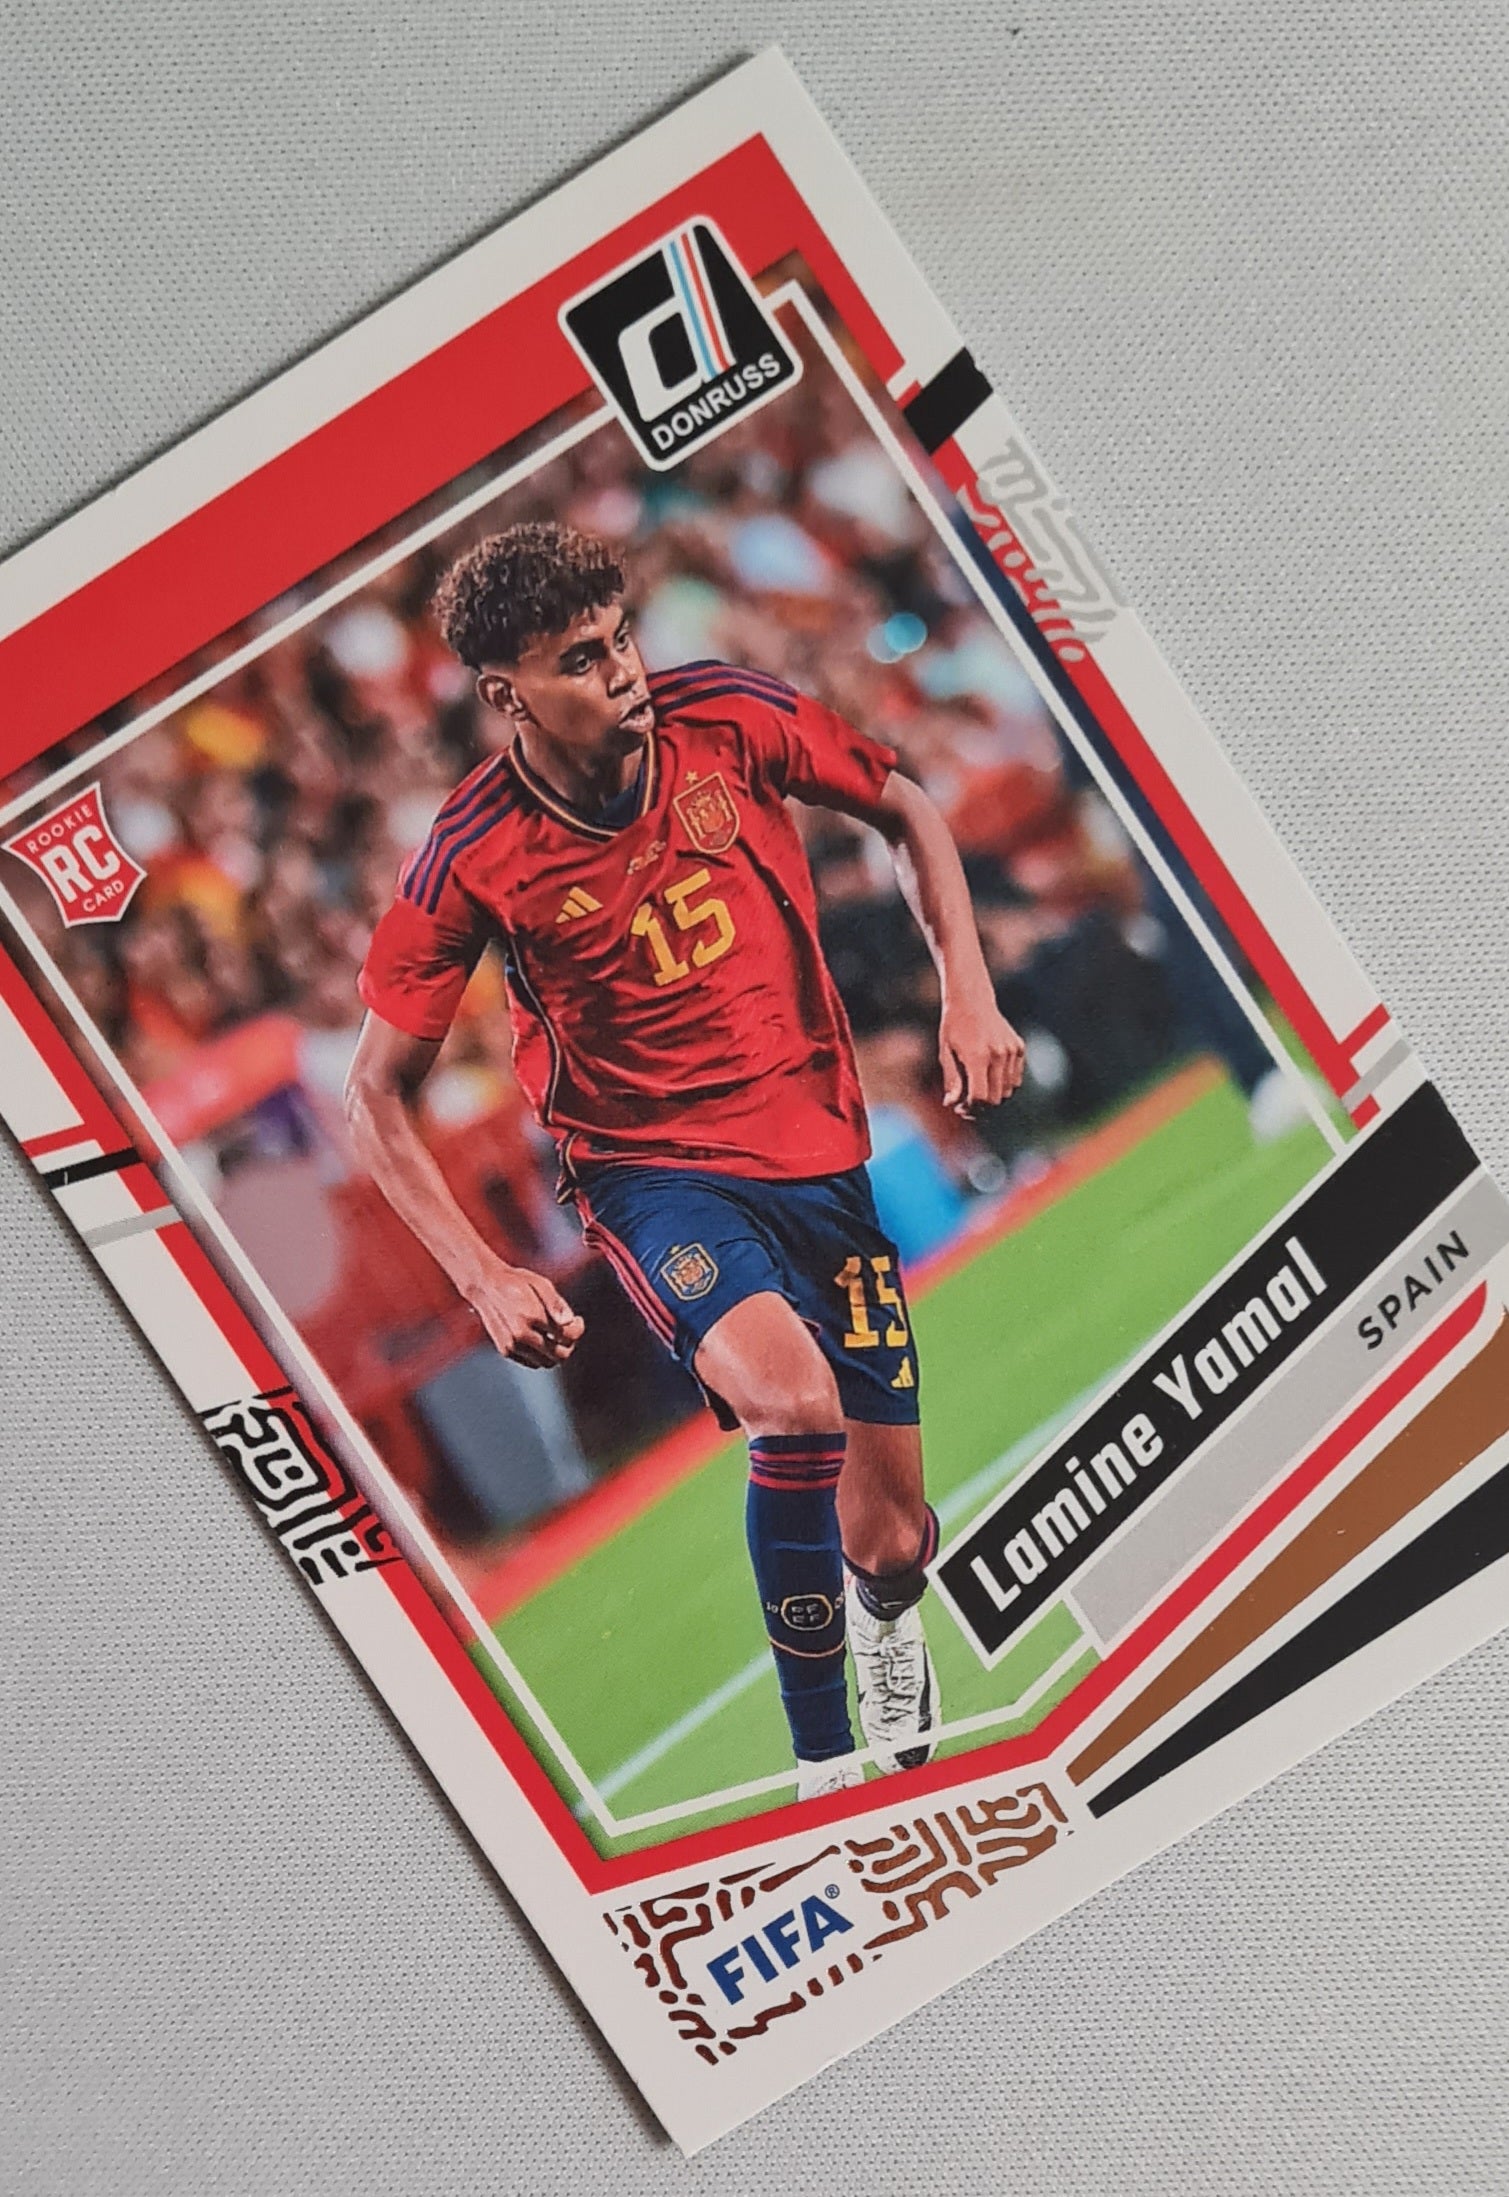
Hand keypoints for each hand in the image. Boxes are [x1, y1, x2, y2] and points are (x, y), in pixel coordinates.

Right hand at [462, 1256, 583, 1368]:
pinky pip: (533, 1363)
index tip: (577, 1320)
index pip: (566, 1335)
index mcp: (532, 1315)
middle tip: (569, 1330)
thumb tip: (570, 1322)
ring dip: (556, 1352)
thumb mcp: (540, 1283)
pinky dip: (542, 1355)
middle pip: (559, 1354)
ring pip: (546, 1363)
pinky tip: (542, 1338)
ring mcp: (512, 1345)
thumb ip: (556, 1303)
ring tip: (556, 1335)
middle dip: (570, 1344)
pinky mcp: (506, 1351)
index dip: (578, 1329)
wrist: (484, 1285)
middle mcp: (521, 1334)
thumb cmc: (515, 1282)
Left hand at [939, 992, 1025, 1115]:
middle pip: (995, 1098)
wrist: (971, 999)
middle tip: (966, 1101)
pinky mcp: (1019, 1047)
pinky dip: (1004, 1082)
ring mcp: (1011, 1050)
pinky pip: (1015, 1078)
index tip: (960, 1108)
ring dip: (993, 1094)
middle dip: (981, 1105)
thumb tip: (952, 1104)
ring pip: (1008, 1091)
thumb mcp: (945, 1052)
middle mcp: (998, 1054)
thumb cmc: (953, 1026)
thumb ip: (951, 1079)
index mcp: (977, 1056)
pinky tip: (989, 1073)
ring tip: (977, 1085)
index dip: (970, 1108)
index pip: (980, 1097)